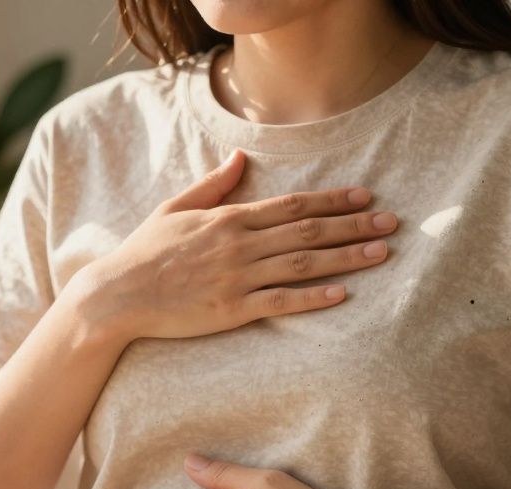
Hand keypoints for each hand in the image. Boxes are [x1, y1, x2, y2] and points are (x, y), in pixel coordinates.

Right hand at [73, 149, 397, 341]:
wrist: (118, 294)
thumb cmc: (144, 251)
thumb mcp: (176, 207)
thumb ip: (214, 185)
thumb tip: (240, 157)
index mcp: (229, 218)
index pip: (292, 205)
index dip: (332, 200)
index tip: (365, 197)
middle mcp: (240, 244)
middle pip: (308, 231)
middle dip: (353, 225)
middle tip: (391, 223)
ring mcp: (237, 277)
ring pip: (303, 264)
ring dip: (345, 257)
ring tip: (381, 253)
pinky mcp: (232, 309)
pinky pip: (281, 302)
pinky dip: (313, 297)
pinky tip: (343, 292)